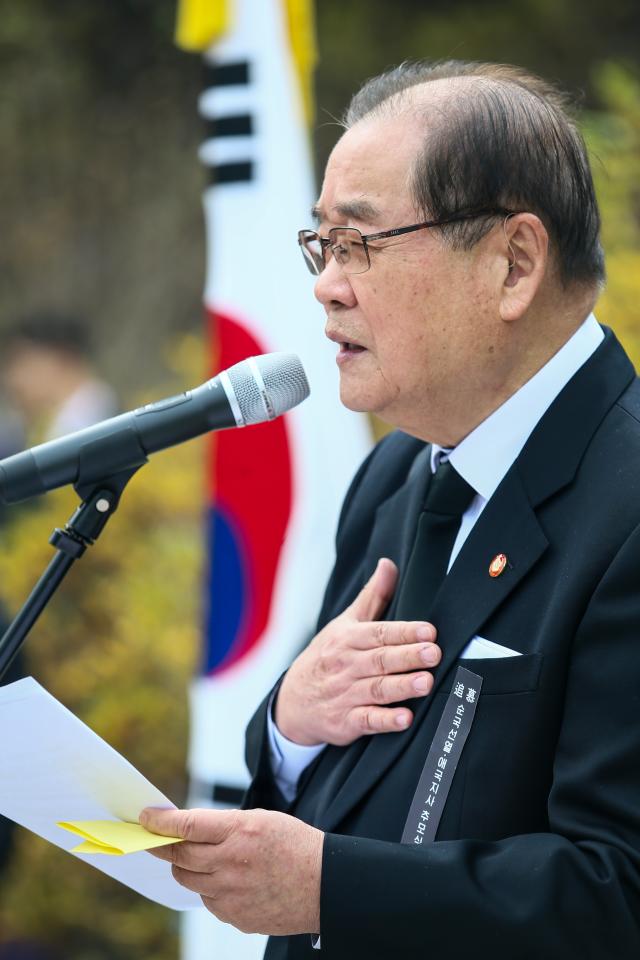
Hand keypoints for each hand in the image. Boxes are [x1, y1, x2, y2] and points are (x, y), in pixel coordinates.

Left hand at [140, 807, 322, 934]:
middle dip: (164, 846)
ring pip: (188, 879)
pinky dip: (209, 888)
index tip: (145, 818)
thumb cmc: (294, 845)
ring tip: (200, 859)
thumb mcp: (261, 819)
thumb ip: (223, 825)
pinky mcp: (235, 916)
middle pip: (180, 856)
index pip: (188, 825)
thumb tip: (187, 830)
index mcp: (240, 830)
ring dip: (187, 867)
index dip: (161, 822)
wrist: (324, 883)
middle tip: (155, 840)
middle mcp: (231, 862)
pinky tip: (228, 880)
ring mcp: (231, 893)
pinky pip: (207, 900)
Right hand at [275, 557, 439, 746]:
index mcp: (348, 639)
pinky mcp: (345, 722)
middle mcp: (346, 666)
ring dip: (401, 687)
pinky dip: (385, 721)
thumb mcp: (345, 624)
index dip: (404, 632)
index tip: (429, 631)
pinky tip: (405, 719)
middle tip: (433, 653)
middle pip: (380, 660)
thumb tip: (389, 564)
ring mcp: (345, 695)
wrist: (292, 700)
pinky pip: (367, 721)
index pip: (379, 633)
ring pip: (377, 689)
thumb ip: (373, 596)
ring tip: (426, 682)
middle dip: (407, 656)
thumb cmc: (327, 656)